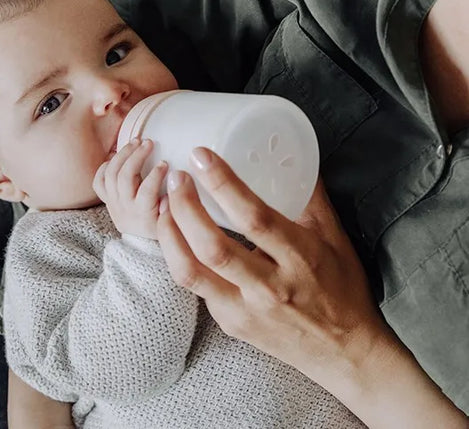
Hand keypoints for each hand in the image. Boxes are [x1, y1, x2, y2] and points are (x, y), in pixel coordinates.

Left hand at [93, 138, 167, 238]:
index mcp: (143, 213)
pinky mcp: (107, 200)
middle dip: (136, 156)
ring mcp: (113, 202)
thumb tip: (174, 189)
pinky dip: (105, 166)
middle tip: (148, 142)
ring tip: (135, 142)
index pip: (147, 190)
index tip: (165, 162)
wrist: (141, 244)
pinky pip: (99, 181)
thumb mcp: (172, 222)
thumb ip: (174, 206)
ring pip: (110, 174)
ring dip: (122, 154)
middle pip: (124, 177)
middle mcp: (124, 207)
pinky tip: (117, 156)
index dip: (155, 174)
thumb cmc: (161, 227)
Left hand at [156, 147, 466, 426]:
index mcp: (300, 259)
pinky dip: (180, 256)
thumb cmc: (343, 289)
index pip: (254, 218)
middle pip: (213, 246)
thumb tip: (293, 158)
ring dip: (169, 234)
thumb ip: (311, 198)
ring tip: (164, 205)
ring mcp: (245, 310)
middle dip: (185, 207)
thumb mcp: (336, 239)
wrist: (344, 353)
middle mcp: (269, 288)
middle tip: (176, 178)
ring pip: (191, 272)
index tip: (201, 157)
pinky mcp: (230, 323)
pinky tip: (177, 235)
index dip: (223, 184)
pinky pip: (197, 287)